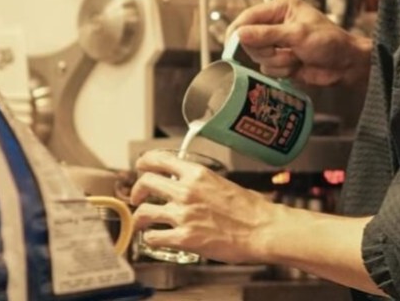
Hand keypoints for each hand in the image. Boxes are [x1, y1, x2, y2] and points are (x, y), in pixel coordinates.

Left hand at [129, 150, 277, 263]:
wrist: (262, 230)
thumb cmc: (250, 209)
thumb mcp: (222, 183)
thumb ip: (200, 183)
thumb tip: (187, 184)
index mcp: (197, 174)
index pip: (159, 159)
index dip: (144, 162)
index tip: (141, 166)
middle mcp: (186, 191)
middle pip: (146, 183)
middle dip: (137, 191)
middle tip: (138, 197)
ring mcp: (183, 215)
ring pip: (144, 211)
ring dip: (139, 217)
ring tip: (141, 222)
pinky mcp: (184, 238)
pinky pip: (154, 237)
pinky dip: (150, 239)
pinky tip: (155, 239)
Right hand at [225, 0, 371, 86]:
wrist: (346, 65)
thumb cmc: (329, 42)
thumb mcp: (298, 35)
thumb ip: (267, 34)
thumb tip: (239, 34)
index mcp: (280, 8)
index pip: (249, 16)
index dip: (238, 30)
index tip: (231, 44)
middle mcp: (275, 23)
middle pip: (250, 39)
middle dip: (267, 50)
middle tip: (285, 50)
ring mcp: (277, 43)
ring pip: (258, 56)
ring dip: (277, 61)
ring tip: (296, 57)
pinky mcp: (280, 60)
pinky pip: (267, 69)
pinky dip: (282, 70)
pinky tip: (297, 65)